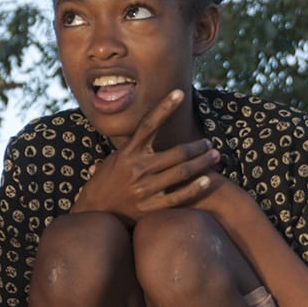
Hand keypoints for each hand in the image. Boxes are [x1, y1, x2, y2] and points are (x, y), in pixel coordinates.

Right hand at [74, 89, 220, 225]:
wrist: (92, 213)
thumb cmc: (103, 183)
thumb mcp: (112, 161)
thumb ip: (130, 148)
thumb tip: (141, 128)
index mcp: (127, 154)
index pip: (148, 125)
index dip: (164, 107)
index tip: (180, 93)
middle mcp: (137, 169)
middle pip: (176, 152)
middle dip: (197, 146)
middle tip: (208, 143)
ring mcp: (144, 189)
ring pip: (181, 172)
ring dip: (202, 162)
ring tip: (214, 156)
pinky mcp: (149, 208)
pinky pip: (178, 197)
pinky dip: (194, 188)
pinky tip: (207, 180)